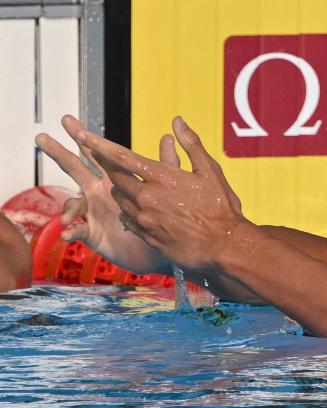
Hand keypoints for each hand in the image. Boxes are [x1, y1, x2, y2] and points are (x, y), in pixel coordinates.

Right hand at [35, 115, 171, 274]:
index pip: (97, 154)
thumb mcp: (165, 189)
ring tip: (68, 216)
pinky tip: (67, 234)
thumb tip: (167, 137)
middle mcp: (98, 192)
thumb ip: (166, 164)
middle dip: (58, 153)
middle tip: (41, 138)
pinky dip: (71, 231)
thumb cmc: (161, 218)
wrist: (159, 251)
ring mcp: (92, 212)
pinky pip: (78, 230)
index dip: (83, 138)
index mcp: (115, 178)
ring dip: (67, 207)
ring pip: (72, 203)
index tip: (68, 120)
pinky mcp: (92, 232)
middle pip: (74, 169)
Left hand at [77, 117, 251, 274]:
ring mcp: (145, 218)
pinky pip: (128, 220)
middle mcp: (147, 197)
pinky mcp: (147, 236)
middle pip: (115, 178)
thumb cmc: (221, 209)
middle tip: (104, 160)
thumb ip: (191, 145)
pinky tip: (138, 211)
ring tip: (130, 187)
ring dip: (122, 191)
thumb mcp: (210, 172)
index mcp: (161, 177)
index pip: (120, 156)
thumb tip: (177, 122)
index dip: (98, 145)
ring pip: (120, 200)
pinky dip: (129, 212)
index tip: (82, 136)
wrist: (224, 246)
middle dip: (109, 168)